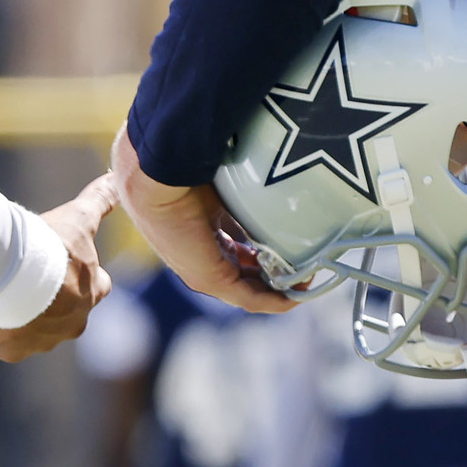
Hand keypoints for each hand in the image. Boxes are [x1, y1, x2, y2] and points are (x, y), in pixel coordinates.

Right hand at [0, 175, 117, 361]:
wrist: (16, 278)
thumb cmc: (51, 249)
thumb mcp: (78, 218)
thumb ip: (99, 199)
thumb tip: (115, 176)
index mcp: (91, 294)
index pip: (96, 285)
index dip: (80, 274)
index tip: (60, 262)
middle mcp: (71, 324)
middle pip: (60, 312)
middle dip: (43, 297)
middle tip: (18, 276)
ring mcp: (42, 340)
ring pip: (23, 327)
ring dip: (8, 311)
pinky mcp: (12, 350)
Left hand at [110, 128, 291, 313]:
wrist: (158, 175)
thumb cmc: (185, 166)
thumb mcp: (224, 178)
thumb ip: (246, 184)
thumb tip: (279, 168)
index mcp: (201, 225)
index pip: (237, 246)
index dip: (266, 250)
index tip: (295, 247)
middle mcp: (199, 251)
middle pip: (244, 270)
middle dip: (276, 273)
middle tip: (307, 268)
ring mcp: (202, 268)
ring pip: (247, 287)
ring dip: (279, 290)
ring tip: (308, 283)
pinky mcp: (209, 278)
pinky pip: (248, 297)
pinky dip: (273, 301)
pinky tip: (296, 297)